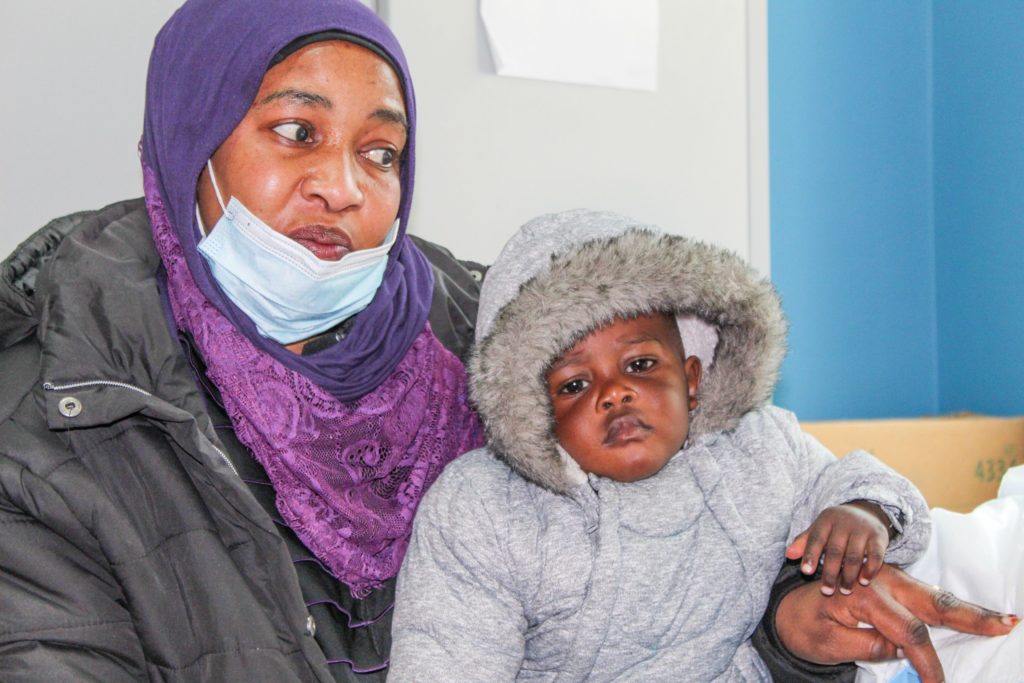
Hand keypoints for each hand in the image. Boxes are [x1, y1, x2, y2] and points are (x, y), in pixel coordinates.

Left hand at [775, 563, 1018, 682]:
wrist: (786, 608)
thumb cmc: (804, 625)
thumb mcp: (826, 643)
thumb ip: (865, 645)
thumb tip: (902, 648)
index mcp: (863, 595)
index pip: (908, 631)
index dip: (926, 662)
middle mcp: (879, 582)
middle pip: (931, 602)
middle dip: (970, 617)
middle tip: (1006, 624)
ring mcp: (886, 580)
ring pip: (932, 596)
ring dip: (967, 611)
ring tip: (1002, 621)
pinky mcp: (889, 585)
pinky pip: (923, 596)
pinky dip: (948, 606)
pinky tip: (973, 616)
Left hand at [786, 501, 889, 594]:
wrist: (866, 512)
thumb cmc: (836, 527)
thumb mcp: (819, 529)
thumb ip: (804, 542)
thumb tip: (788, 555)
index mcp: (826, 520)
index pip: (816, 538)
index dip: (810, 555)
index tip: (806, 572)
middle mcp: (844, 524)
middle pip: (835, 550)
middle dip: (830, 572)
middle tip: (826, 591)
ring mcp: (863, 530)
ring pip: (854, 555)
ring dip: (849, 575)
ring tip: (844, 590)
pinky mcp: (879, 538)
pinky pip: (875, 555)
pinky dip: (869, 569)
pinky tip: (864, 581)